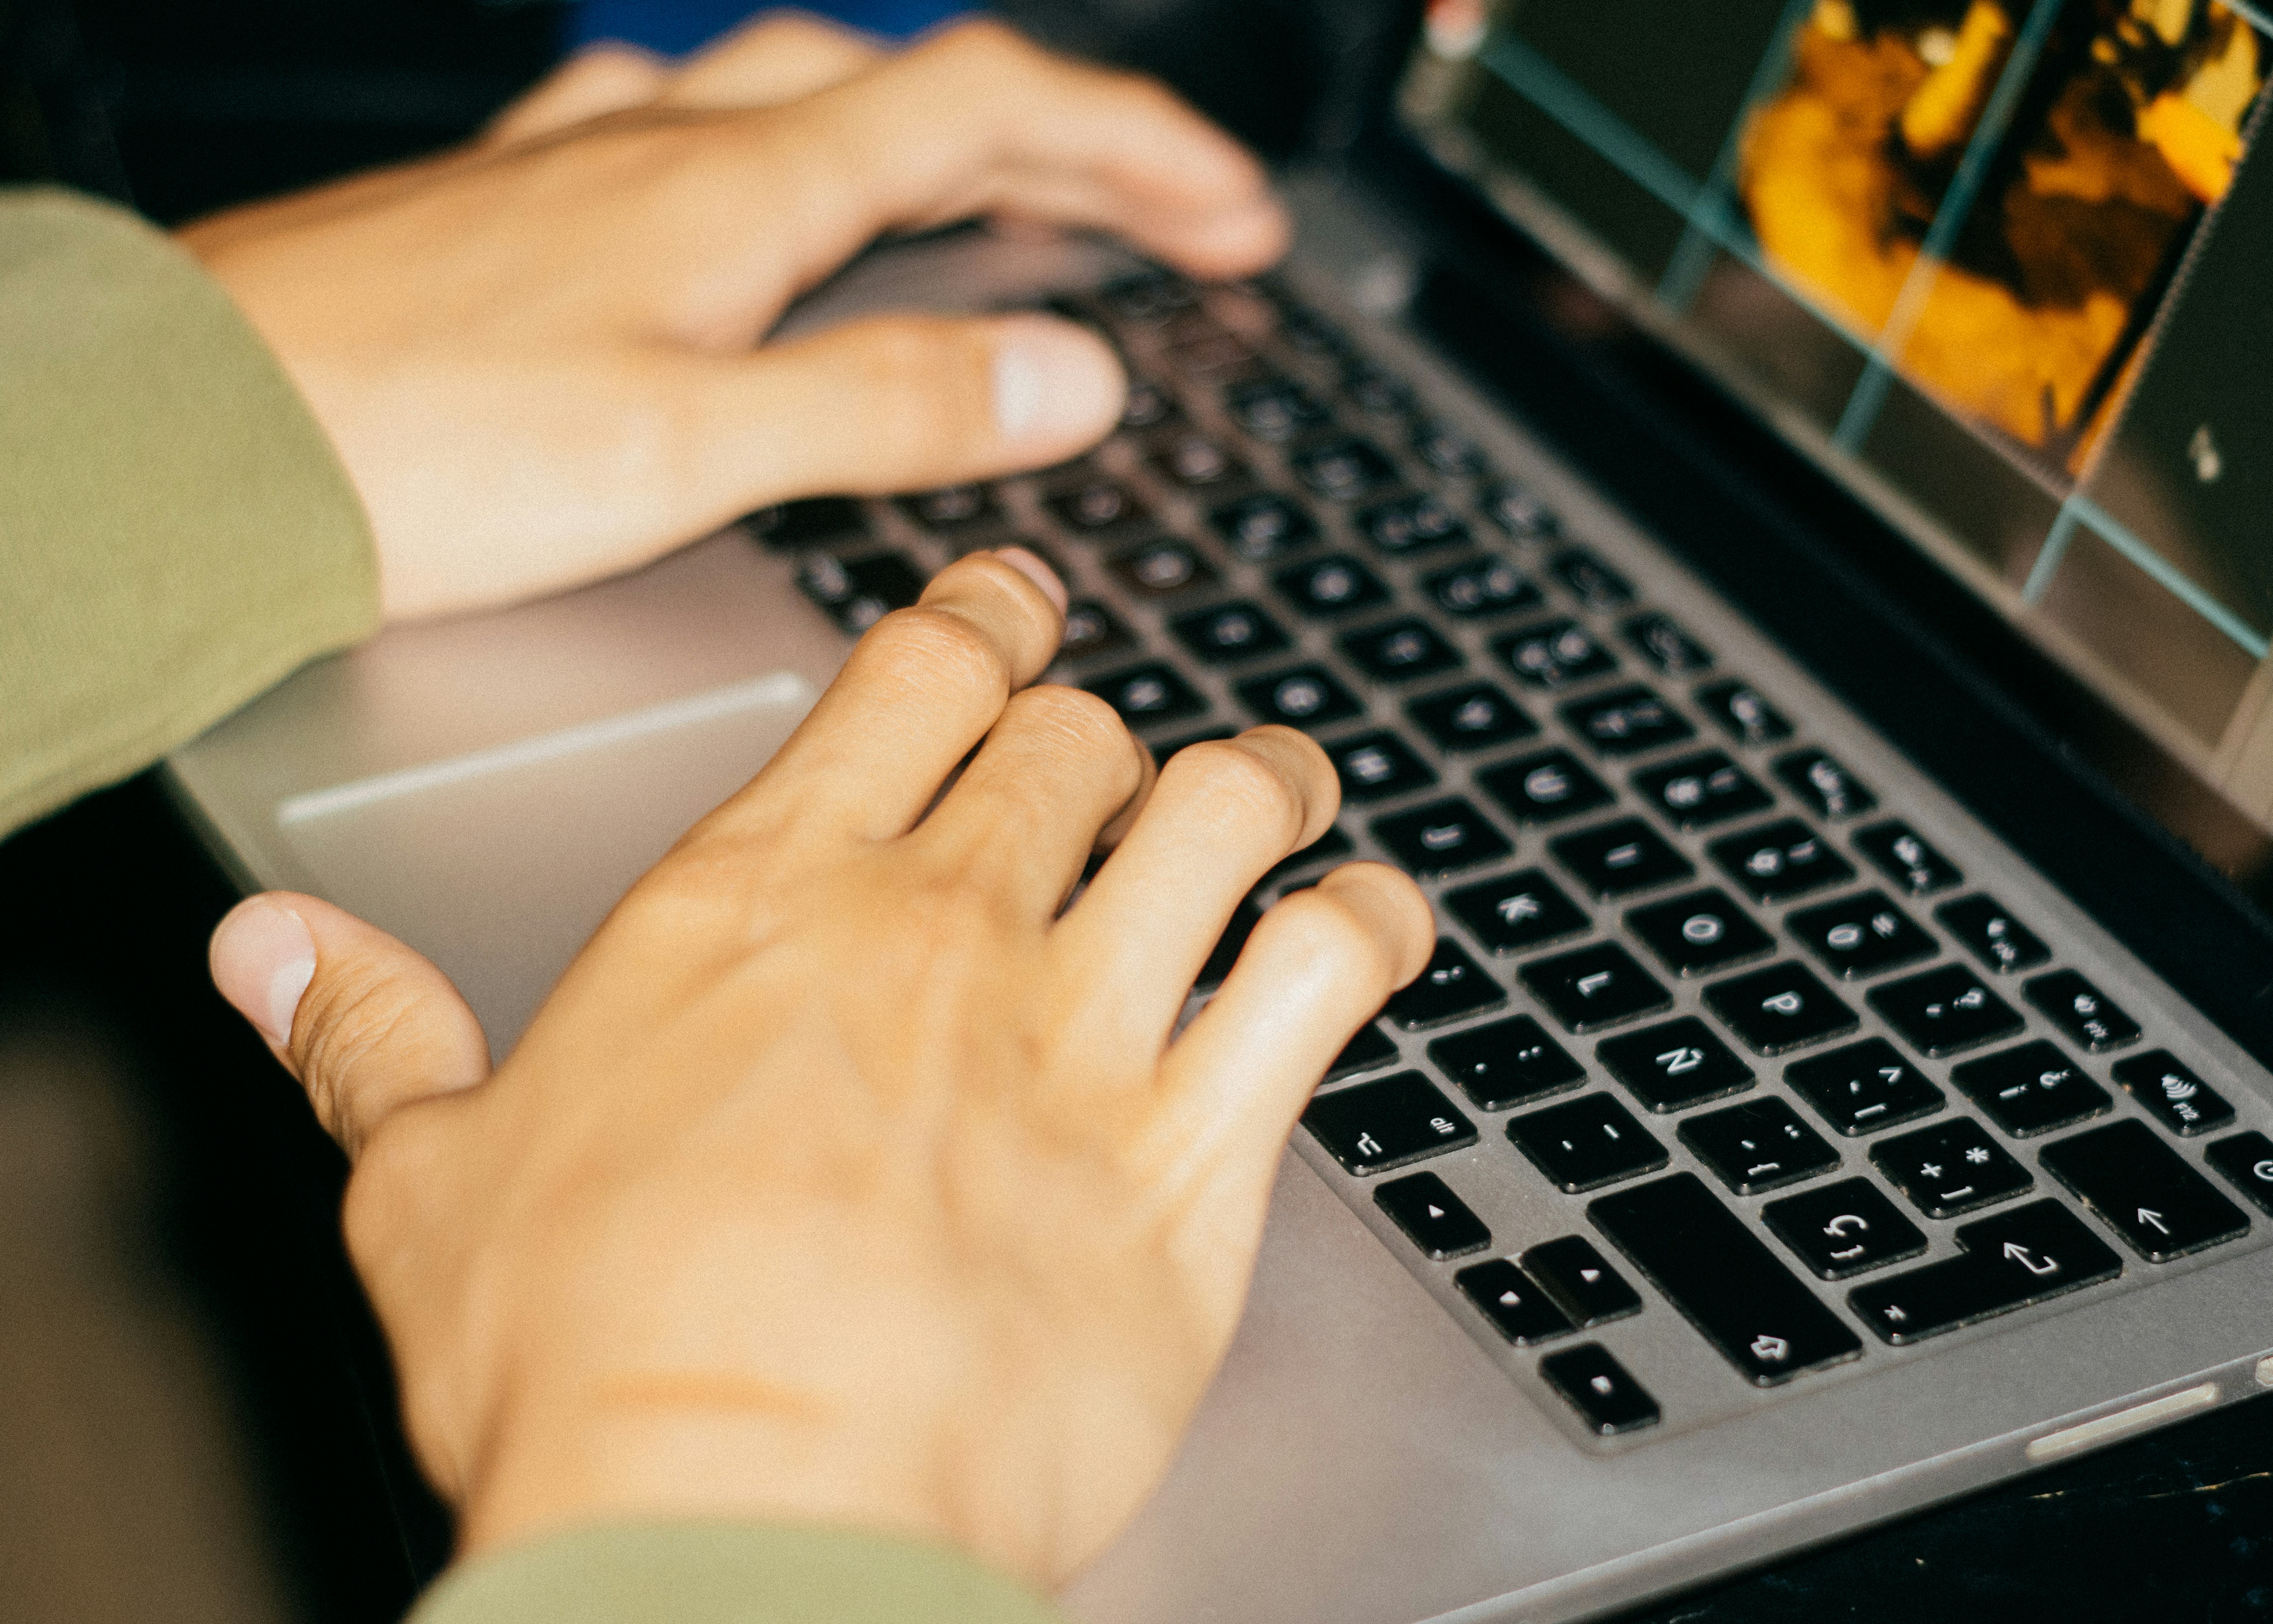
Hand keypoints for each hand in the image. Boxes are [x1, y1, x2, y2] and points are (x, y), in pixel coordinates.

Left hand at [177, 14, 1288, 619]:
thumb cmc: (411, 448)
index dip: (1136, 154)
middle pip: (920, 99)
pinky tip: (765, 201)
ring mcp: (589, 171)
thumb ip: (894, 405)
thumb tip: (1070, 375)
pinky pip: (692, 147)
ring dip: (936, 143)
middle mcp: (667, 148)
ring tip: (1012, 201)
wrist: (192, 445)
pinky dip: (785, 166)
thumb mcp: (697, 447)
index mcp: (736, 189)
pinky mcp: (517, 218)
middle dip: (1072, 149)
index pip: (990, 116)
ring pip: (806, 107)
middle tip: (1175, 219)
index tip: (1236, 217)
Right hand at [207, 550, 1433, 1584]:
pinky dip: (1373, 931)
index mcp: (765, 903)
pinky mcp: (1191, 1159)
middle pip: (1073, 736)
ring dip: (1266, 783)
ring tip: (1279, 791)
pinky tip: (1373, 927)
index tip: (1011, 618)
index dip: (982, 621)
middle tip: (1115, 742)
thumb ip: (373, 1033)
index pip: (911, 674)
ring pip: (1223, 810)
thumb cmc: (594, 1361)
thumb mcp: (428, 1178)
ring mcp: (1078, 1031)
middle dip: (1102, 724)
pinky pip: (1328, 983)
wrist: (737, 1515)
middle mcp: (939, 930)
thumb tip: (282, 952)